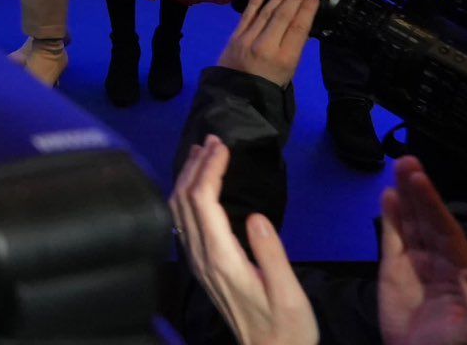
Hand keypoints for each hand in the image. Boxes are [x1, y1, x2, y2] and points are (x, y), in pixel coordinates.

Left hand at [171, 135, 317, 344]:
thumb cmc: (286, 327)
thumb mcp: (287, 292)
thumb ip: (271, 254)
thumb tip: (257, 217)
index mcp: (221, 259)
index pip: (203, 202)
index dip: (209, 169)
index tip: (223, 146)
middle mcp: (201, 257)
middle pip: (185, 200)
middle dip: (195, 165)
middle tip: (213, 140)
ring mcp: (197, 262)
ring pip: (178, 210)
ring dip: (187, 178)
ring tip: (202, 153)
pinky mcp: (202, 266)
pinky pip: (183, 221)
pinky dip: (187, 195)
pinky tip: (198, 187)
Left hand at [217, 0, 318, 87]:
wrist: (236, 96)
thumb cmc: (269, 85)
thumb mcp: (289, 71)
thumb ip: (294, 48)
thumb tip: (300, 23)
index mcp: (285, 58)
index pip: (298, 28)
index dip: (306, 10)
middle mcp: (266, 46)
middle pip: (282, 16)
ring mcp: (248, 40)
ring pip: (265, 13)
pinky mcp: (234, 38)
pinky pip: (246, 16)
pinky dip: (254, 2)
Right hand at [378, 156, 466, 344]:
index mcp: (462, 269)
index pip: (447, 229)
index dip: (434, 204)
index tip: (420, 179)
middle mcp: (440, 260)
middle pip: (429, 219)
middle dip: (419, 192)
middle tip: (406, 162)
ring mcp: (416, 264)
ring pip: (411, 223)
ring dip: (405, 198)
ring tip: (398, 170)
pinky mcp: (393, 271)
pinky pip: (392, 239)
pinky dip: (391, 218)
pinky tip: (388, 198)